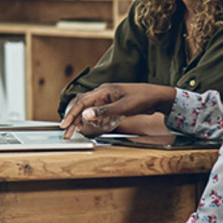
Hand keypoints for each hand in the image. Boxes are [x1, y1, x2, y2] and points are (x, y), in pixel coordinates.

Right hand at [60, 83, 176, 137]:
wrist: (157, 97)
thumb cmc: (142, 98)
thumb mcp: (123, 106)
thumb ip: (103, 111)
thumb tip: (85, 115)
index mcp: (103, 90)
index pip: (82, 102)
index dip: (72, 114)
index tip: (65, 125)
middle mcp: (102, 93)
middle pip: (82, 105)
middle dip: (73, 119)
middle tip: (67, 132)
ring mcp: (107, 99)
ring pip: (88, 109)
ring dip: (80, 120)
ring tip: (74, 130)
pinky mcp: (112, 104)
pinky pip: (96, 111)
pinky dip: (90, 119)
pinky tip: (88, 126)